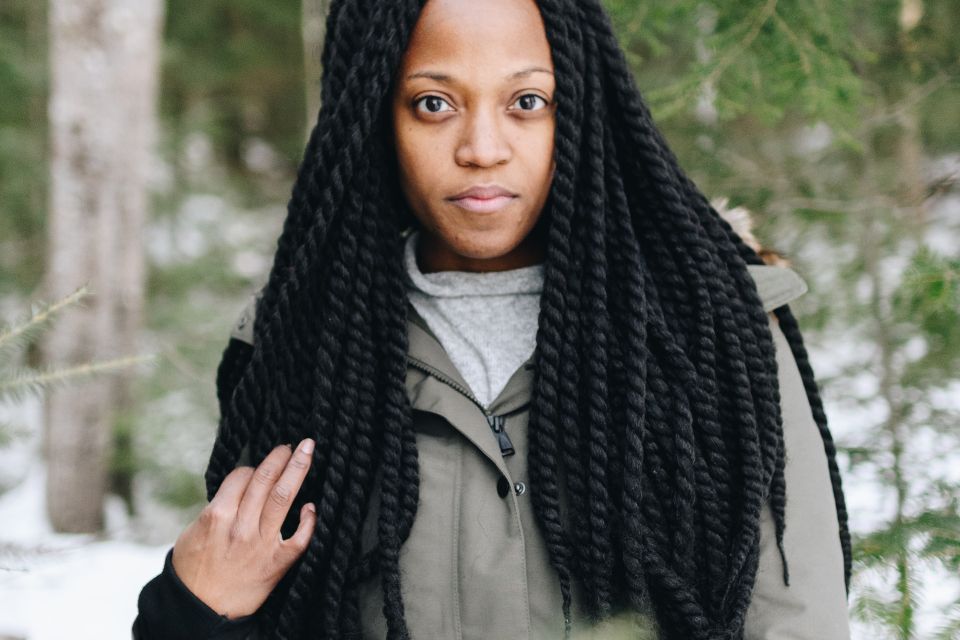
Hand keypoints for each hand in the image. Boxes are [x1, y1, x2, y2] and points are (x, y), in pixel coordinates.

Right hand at [171, 438, 316, 618]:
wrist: (200, 611)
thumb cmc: (193, 571)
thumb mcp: (193, 533)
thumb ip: (217, 508)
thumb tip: (238, 487)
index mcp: (216, 516)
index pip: (242, 477)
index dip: (254, 467)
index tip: (262, 463)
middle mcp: (240, 526)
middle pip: (266, 480)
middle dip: (281, 456)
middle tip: (294, 444)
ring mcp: (261, 544)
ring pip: (284, 498)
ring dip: (297, 470)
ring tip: (306, 453)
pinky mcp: (277, 563)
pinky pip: (300, 537)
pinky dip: (309, 520)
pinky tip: (312, 506)